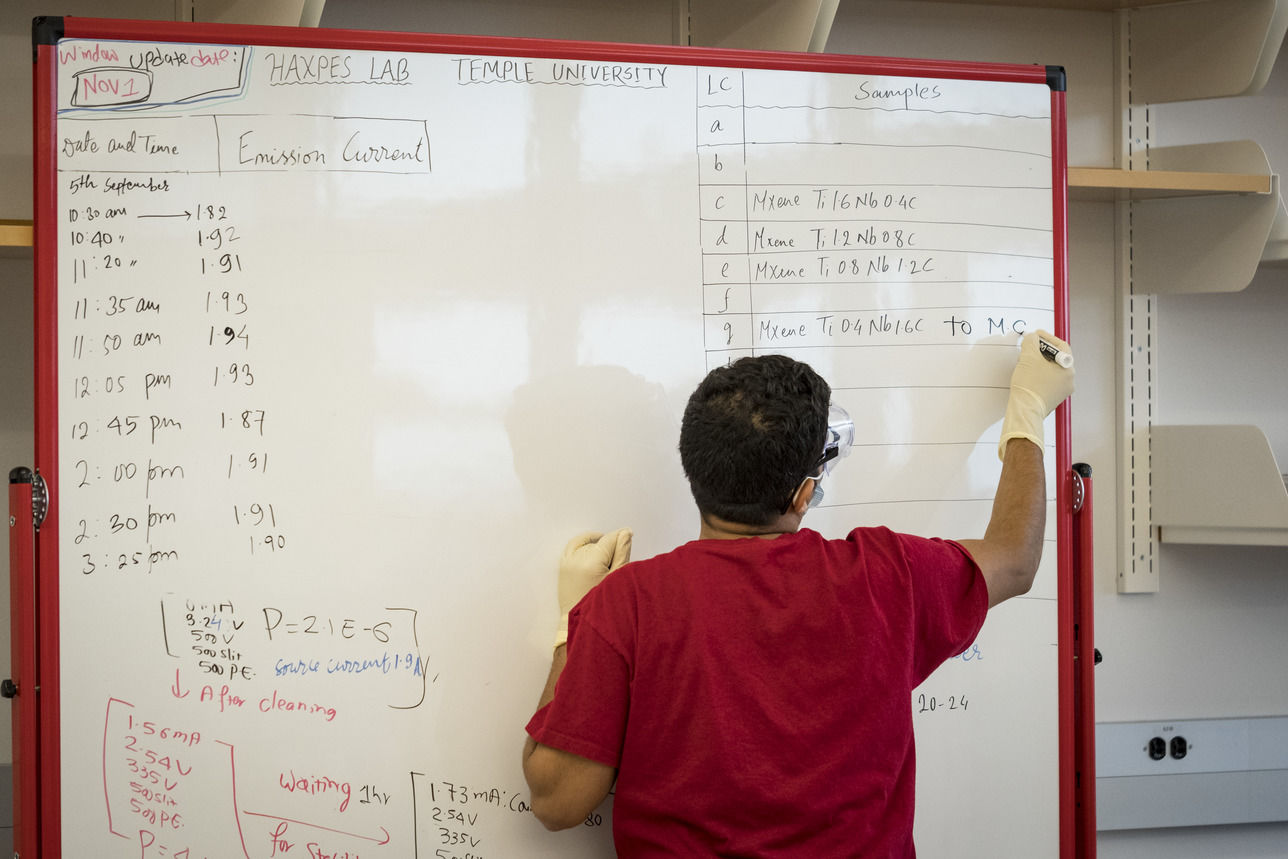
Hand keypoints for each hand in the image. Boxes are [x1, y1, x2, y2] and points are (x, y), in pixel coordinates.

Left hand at [555, 529, 631, 647]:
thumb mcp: (617, 579)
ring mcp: (568, 562)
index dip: (622, 537)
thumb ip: (622, 554)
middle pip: (599, 542)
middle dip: (611, 545)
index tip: (629, 536)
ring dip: (597, 544)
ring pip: (586, 542)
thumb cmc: (602, 606)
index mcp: (592, 562)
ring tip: (608, 552)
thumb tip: (625, 534)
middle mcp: (577, 559)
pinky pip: (572, 546)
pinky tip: (591, 548)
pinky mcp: (563, 567)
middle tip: (620, 557)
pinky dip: (582, 543)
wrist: (581, 623)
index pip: (610, 540)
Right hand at [998, 330, 1074, 459]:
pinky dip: (1038, 375)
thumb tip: (1032, 337)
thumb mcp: (1028, 356)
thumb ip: (1031, 341)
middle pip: (1056, 358)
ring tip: (1025, 362)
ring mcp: (1061, 391)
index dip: (1047, 338)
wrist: (1025, 410)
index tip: (1036, 335)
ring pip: (1051, 370)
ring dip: (1039, 363)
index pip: (1061, 346)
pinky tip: (1027, 375)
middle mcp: (1068, 380)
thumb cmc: (1029, 386)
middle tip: (1029, 348)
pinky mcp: (1052, 398)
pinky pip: (1047, 381)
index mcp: (1068, 369)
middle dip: (1041, 351)